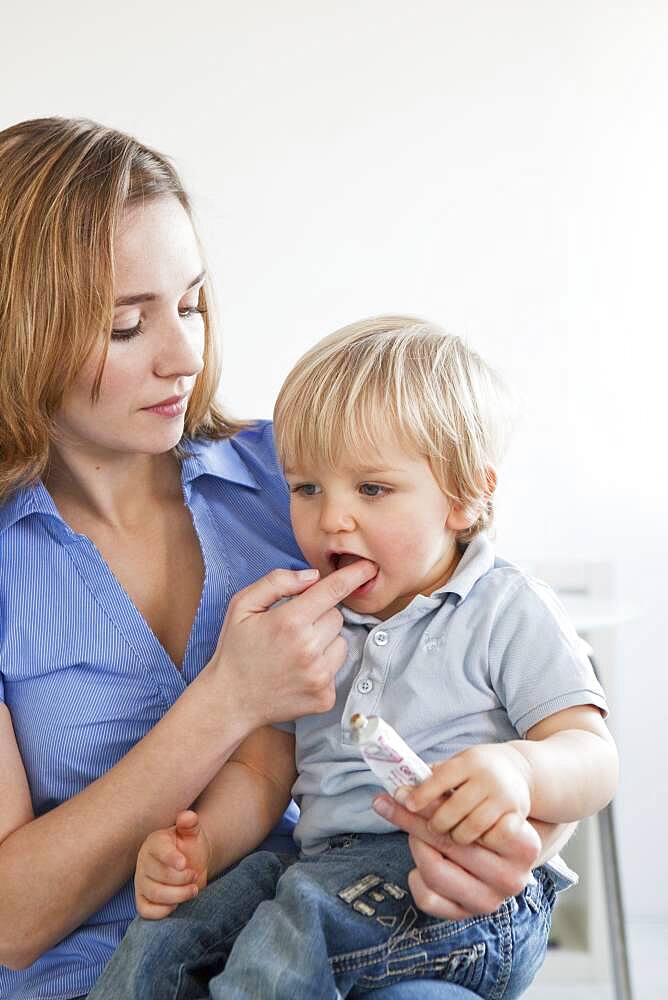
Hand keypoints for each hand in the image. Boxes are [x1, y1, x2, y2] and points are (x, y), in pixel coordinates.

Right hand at [134, 810, 211, 919]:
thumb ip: (190, 823)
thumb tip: (188, 816)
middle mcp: (144, 862)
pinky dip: (162, 911)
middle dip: (181, 879)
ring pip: (154, 894)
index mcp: (154, 843)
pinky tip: (177, 904)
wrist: (190, 864)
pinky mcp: (142, 900)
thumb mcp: (192, 832)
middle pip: (158, 876)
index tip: (185, 864)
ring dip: (178, 895)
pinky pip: (146, 911)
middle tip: (195, 875)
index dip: (171, 858)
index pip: (158, 850)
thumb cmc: (189, 846)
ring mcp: (141, 882)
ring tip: (193, 890)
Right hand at [210, 561, 376, 728]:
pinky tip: (299, 671)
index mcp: (289, 622)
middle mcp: (308, 649)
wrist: (230, 700)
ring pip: (341, 642)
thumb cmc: (236, 649)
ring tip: (296, 651)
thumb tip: (312, 576)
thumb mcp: (242, 605)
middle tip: (294, 628)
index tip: (368, 567)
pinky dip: (324, 666)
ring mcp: (319, 676)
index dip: (353, 575)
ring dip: (325, 641)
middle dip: (320, 616)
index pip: (332, 591)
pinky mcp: (325, 697)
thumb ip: (277, 582)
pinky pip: (337, 669)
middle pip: (337, 616)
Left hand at [374, 794, 540, 918]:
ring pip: (435, 870)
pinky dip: (416, 877)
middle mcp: (512, 878)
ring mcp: (491, 901)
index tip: (405, 790)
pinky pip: (428, 898)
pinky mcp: (467, 915)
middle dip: (412, 817)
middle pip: (449, 841)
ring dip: (415, 843)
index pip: (472, 820)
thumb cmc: (487, 816)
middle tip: (388, 799)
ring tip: (410, 828)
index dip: (433, 803)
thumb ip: (449, 792)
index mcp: (524, 845)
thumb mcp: (478, 799)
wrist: (505, 850)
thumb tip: (405, 782)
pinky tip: (418, 860)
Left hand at [399, 743, 532, 843]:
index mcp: (469, 762)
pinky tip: (467, 847)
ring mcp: (503, 801)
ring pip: (467, 831)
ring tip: (445, 837)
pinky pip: (488, 841)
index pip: (441, 779)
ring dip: (452, 837)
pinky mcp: (517, 823)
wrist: (520, 772)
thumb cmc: (478, 771)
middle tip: (426, 828)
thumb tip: (400, 790)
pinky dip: (474, 845)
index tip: (407, 804)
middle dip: (433, 823)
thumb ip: (433, 777)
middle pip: (451, 811)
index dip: (422, 794)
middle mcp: (488, 779)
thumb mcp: (458, 764)